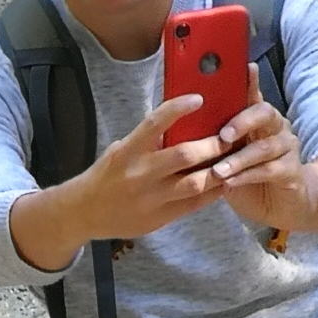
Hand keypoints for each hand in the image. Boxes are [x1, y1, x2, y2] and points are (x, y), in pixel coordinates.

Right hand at [10, 93, 235, 271]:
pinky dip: (213, 193)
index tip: (199, 99)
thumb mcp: (120, 152)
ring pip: (195, 183)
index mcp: (127, 152)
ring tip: (233, 160)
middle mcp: (140, 174)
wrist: (84, 214)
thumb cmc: (106, 176)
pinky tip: (225, 182)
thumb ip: (147, 141)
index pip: (154, 124)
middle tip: (229, 136)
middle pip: (184, 155)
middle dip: (212, 144)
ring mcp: (151, 199)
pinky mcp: (160, 218)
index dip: (178, 109)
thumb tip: (180, 122)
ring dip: (218, 170)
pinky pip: (194, 205)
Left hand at [208, 66, 310, 232]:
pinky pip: (270, 170)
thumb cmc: (244, 175)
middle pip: (265, 112)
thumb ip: (210, 137)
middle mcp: (275, 127)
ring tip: (218, 170)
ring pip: (265, 146)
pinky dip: (247, 176)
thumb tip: (177, 124)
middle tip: (222, 136)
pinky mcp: (292, 171)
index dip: (249, 81)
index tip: (244, 68)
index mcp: (256, 118)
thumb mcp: (223, 156)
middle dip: (242, 121)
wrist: (277, 205)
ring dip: (239, 158)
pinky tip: (230, 183)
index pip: (252, 94)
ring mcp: (286, 148)